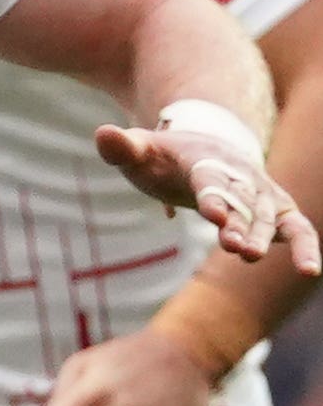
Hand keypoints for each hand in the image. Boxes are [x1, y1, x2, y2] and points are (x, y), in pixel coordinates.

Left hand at [94, 118, 319, 273]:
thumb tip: (102, 134)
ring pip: (268, 216)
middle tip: (236, 248)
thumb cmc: (164, 156)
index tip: (213, 216)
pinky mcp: (275, 210)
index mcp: (205, 160)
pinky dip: (306, 246)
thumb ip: (122, 148)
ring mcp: (261, 192)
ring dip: (263, 237)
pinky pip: (296, 228)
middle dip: (240, 224)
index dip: (213, 196)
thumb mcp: (139, 150)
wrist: (204, 144)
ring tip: (253, 258)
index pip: (209, 179)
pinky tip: (311, 271)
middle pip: (241, 202)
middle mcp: (240, 175)